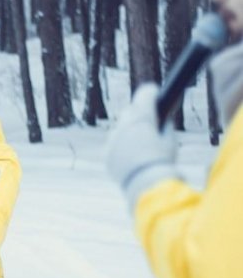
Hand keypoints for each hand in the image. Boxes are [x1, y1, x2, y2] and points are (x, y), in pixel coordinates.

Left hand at [105, 84, 179, 211]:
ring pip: (120, 129)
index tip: (155, 93)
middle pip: (130, 111)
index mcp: (142, 117)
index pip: (145, 94)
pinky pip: (114, 145)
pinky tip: (129, 154)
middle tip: (147, 118)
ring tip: (139, 140)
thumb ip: (164, 127)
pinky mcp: (106, 154)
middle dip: (138, 113)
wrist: (145, 184)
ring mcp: (113, 139)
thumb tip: (162, 120)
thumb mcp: (170, 140)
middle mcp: (124, 124)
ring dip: (128, 131)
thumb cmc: (163, 161)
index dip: (151, 93)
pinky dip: (121, 147)